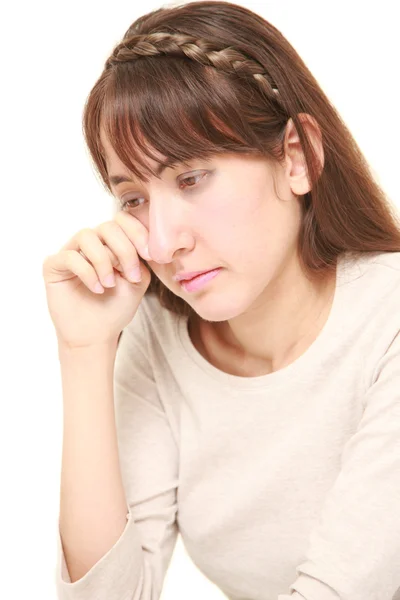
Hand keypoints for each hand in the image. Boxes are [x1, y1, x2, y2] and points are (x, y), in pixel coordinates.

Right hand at [42, 211, 151, 348]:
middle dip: (124, 250)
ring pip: (86, 236)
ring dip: (103, 260)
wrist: (96, 334)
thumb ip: (140, 259)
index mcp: (111, 243)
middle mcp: (91, 244)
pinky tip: (97, 289)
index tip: (148, 256)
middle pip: (107, 226)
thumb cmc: (116, 308)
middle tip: (131, 276)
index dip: (137, 233)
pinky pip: (70, 256)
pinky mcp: (54, 266)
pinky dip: (87, 272)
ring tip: (110, 284)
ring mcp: (71, 252)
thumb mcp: (138, 281)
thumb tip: (143, 243)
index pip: (122, 221)